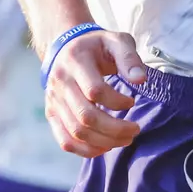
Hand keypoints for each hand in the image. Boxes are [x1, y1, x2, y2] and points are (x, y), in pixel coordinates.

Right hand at [44, 28, 147, 157]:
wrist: (66, 47)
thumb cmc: (98, 45)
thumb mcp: (116, 41)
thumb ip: (129, 58)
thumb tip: (141, 80)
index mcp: (75, 61)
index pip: (95, 91)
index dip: (117, 101)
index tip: (132, 101)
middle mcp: (60, 83)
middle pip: (85, 116)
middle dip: (114, 129)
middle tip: (135, 130)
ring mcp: (53, 101)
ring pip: (76, 132)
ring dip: (104, 142)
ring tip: (126, 139)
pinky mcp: (52, 114)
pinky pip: (65, 140)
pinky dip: (85, 150)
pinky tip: (105, 147)